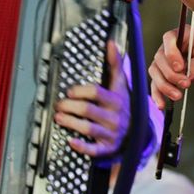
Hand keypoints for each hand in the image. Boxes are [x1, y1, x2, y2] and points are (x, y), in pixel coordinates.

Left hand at [54, 40, 129, 158]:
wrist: (135, 131)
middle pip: (88, 110)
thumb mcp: (120, 84)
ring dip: (70, 123)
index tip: (69, 91)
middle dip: (70, 106)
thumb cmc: (122, 104)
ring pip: (88, 128)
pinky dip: (81, 146)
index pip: (96, 92)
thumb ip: (115, 64)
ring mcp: (111, 133)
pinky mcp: (107, 147)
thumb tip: (110, 44)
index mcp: (117, 100)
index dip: (80, 91)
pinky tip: (70, 141)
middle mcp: (114, 117)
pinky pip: (93, 149)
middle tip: (60, 104)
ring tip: (59, 117)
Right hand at [148, 26, 193, 108]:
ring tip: (177, 96)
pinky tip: (161, 104)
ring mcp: (168, 61)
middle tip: (185, 84)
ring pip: (156, 72)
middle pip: (160, 59)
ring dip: (163, 86)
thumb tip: (187, 75)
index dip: (171, 53)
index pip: (169, 39)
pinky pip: (157, 84)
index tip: (180, 67)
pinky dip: (158, 94)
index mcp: (183, 35)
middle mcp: (172, 46)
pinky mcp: (168, 74)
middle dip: (170, 74)